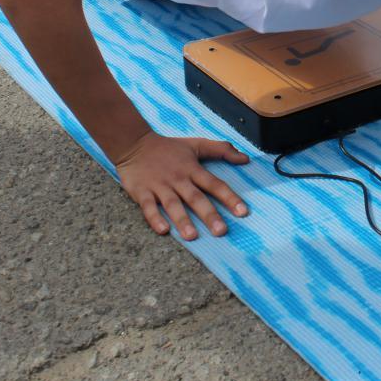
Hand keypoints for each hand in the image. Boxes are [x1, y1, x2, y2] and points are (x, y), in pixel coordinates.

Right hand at [115, 132, 249, 238]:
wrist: (134, 144)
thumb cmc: (169, 148)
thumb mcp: (196, 144)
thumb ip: (221, 150)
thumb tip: (245, 158)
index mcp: (193, 169)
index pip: (215, 184)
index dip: (229, 197)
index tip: (242, 212)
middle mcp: (178, 179)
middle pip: (196, 198)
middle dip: (209, 215)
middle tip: (221, 231)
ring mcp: (160, 186)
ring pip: (173, 204)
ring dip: (182, 220)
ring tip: (192, 236)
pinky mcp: (142, 192)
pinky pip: (148, 207)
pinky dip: (155, 218)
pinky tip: (163, 230)